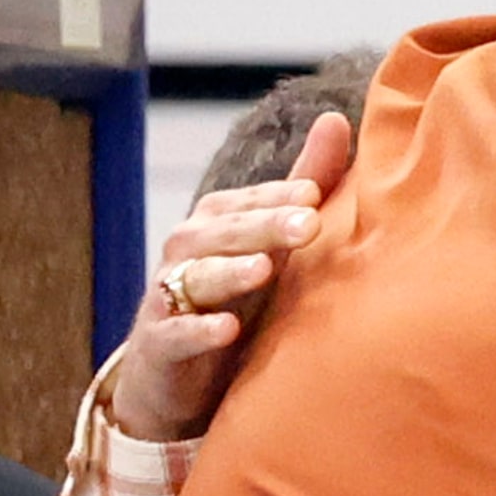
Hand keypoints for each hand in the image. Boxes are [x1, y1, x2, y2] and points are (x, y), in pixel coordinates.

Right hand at [110, 112, 353, 440]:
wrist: (175, 376)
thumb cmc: (238, 297)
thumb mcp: (274, 242)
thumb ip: (304, 184)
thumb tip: (336, 119)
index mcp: (217, 224)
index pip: (247, 203)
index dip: (278, 198)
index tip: (314, 195)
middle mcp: (187, 252)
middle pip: (221, 233)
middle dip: (263, 227)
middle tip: (307, 225)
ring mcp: (168, 298)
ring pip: (196, 277)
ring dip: (229, 272)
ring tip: (265, 269)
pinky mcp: (159, 346)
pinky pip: (176, 335)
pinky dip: (199, 332)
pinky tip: (227, 330)